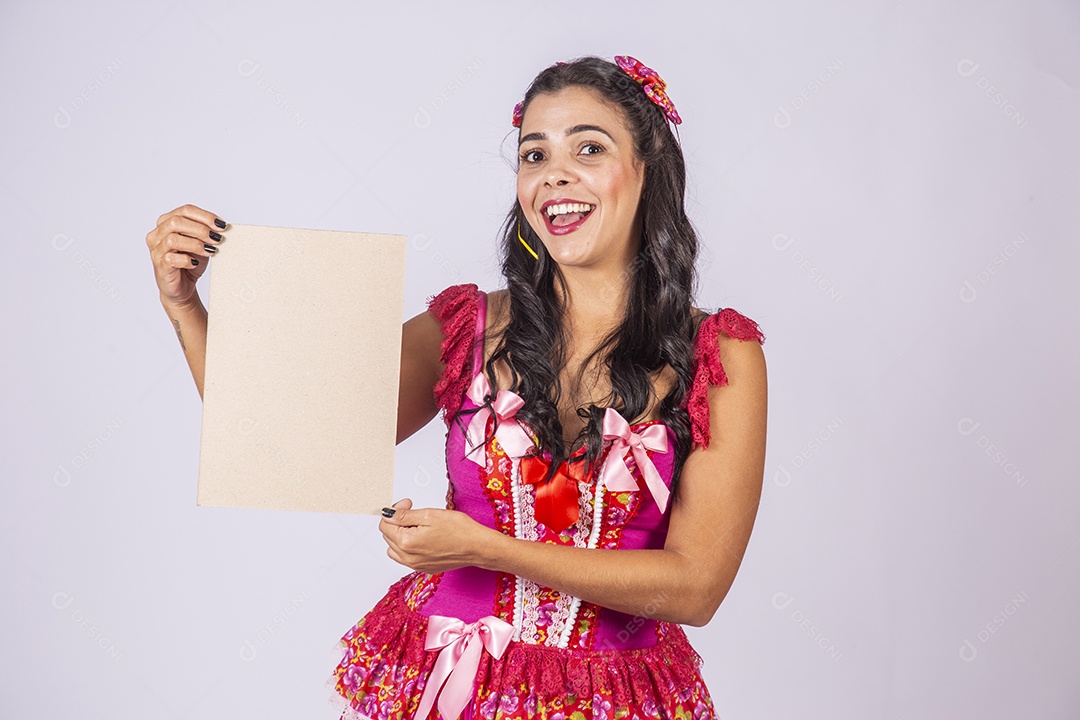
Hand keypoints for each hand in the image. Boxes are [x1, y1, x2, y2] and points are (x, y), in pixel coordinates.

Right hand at [145, 203, 227, 308]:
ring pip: (172, 239)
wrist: (182, 286)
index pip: (185, 210)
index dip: (205, 216)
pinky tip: (195, 263)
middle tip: (217, 238)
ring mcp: (156, 250)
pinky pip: (171, 259)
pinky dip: (186, 260)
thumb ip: (206, 232)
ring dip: (195, 244)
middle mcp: (158, 234)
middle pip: (176, 222)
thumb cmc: (190, 262)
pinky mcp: (160, 266)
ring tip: (210, 251)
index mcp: (167, 222)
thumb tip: (222, 227)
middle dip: (200, 229)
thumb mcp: (201, 243)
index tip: (221, 225)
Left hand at [379, 498, 501, 573]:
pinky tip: (423, 538)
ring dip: (400, 536)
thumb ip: (404, 515)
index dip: (394, 510)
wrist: (477, 546)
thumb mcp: (429, 515)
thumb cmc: (459, 530)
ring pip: (395, 549)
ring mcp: (416, 565)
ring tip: (418, 526)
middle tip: (414, 511)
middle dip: (397, 521)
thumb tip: (387, 514)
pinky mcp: (424, 568)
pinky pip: (406, 557)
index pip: (385, 525)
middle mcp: (408, 558)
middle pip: (388, 537)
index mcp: (407, 543)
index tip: (408, 504)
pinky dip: (409, 547)